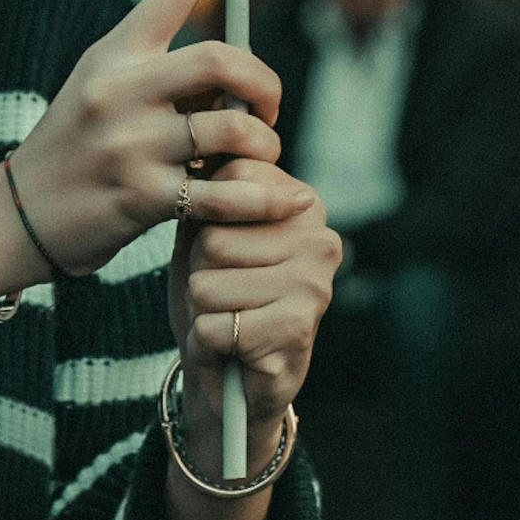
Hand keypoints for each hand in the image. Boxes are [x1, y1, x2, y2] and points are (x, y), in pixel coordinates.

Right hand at [0, 0, 305, 316]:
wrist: (15, 216)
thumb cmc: (76, 147)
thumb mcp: (104, 89)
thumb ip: (161, 73)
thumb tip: (233, 69)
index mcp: (118, 52)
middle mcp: (123, 88)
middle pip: (222, 60)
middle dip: (265, 83)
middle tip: (267, 109)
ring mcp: (132, 143)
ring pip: (232, 129)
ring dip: (263, 148)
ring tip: (256, 161)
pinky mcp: (141, 197)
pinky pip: (222, 194)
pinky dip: (256, 199)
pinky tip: (263, 200)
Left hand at [170, 158, 340, 477]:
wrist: (228, 381)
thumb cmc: (216, 296)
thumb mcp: (206, 233)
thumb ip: (210, 189)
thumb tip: (207, 138)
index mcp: (301, 202)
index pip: (230, 177)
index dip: (205, 219)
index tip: (221, 246)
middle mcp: (319, 237)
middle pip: (213, 237)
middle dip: (201, 272)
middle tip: (222, 295)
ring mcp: (313, 284)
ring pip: (209, 283)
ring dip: (202, 310)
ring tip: (226, 319)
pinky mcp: (297, 330)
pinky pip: (215, 326)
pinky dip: (207, 343)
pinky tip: (230, 350)